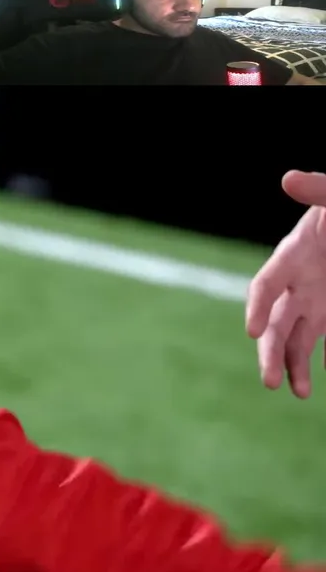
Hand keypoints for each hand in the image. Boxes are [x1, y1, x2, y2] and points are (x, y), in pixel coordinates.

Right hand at [245, 171, 325, 397]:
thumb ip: (319, 189)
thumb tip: (289, 177)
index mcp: (294, 253)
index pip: (266, 283)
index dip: (256, 306)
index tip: (252, 331)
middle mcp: (300, 280)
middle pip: (276, 320)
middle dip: (270, 352)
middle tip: (270, 382)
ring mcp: (318, 296)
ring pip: (298, 336)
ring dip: (294, 364)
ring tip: (300, 394)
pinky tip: (325, 375)